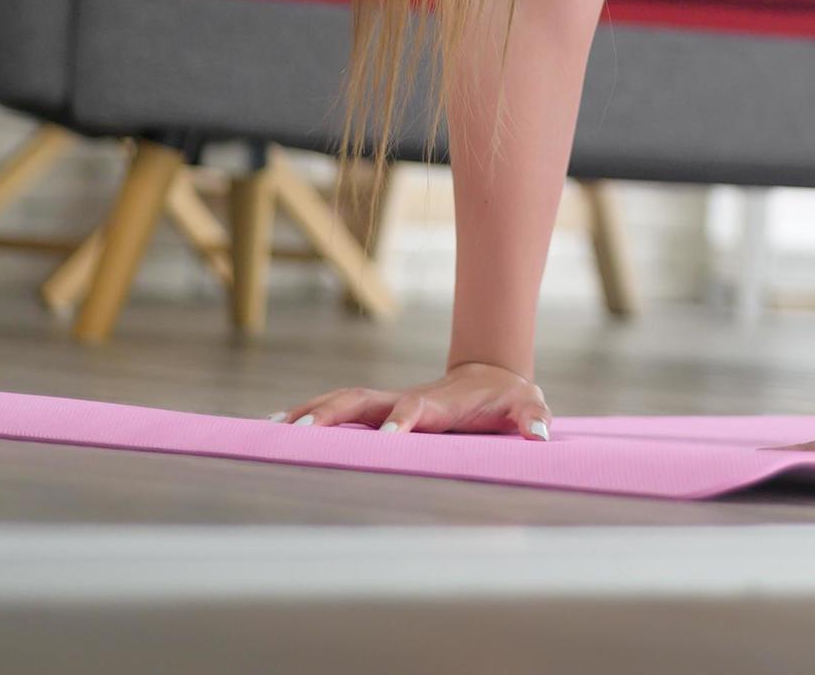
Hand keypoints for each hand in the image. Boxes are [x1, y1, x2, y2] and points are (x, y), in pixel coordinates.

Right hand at [270, 359, 551, 438]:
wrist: (492, 378)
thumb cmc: (509, 398)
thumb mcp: (527, 405)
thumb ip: (533, 417)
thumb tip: (540, 434)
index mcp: (438, 403)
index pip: (414, 409)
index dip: (402, 420)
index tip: (387, 436)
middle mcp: (406, 400)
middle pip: (362, 400)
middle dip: (332, 414)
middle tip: (300, 434)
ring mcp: (389, 403)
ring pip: (344, 402)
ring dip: (311, 412)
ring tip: (274, 430)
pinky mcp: (379, 411)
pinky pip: (340, 410)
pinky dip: (310, 414)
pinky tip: (277, 427)